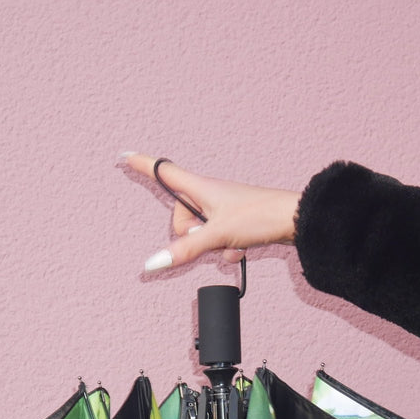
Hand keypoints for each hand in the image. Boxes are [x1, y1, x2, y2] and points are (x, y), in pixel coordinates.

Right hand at [117, 152, 299, 271]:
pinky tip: (239, 250)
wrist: (295, 219)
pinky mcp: (234, 221)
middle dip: (189, 234)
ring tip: (230, 243)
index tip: (124, 156)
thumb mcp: (217, 235)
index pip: (164, 172)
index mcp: (200, 187)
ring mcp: (222, 208)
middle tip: (209, 237)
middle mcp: (208, 194)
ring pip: (200, 232)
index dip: (143, 165)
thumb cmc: (258, 215)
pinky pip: (217, 239)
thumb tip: (153, 263)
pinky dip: (224, 248)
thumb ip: (185, 249)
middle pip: (180, 216)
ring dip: (211, 245)